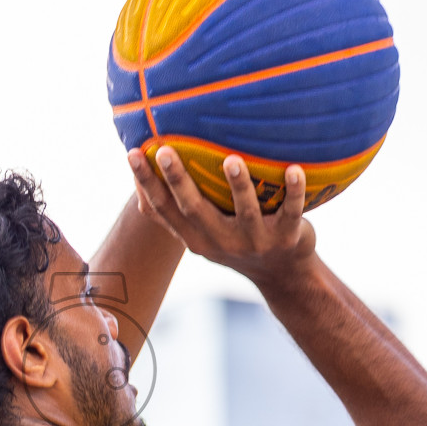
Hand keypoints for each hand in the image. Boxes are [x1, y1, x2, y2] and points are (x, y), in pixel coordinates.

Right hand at [128, 146, 317, 287]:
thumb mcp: (203, 234)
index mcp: (196, 238)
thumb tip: (140, 177)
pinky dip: (293, 191)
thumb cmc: (238, 240)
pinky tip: (293, 169)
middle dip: (178, 180)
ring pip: (244, 212)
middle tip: (165, 151)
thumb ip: (178, 212)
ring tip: (231, 160)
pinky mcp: (286, 238)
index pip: (163, 209)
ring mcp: (254, 242)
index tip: (132, 154)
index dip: (147, 183)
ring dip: (238, 186)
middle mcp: (221, 241)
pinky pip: (291, 211)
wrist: (284, 274)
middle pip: (195, 210)